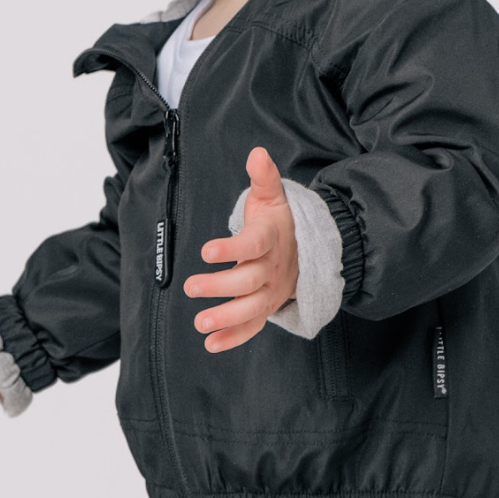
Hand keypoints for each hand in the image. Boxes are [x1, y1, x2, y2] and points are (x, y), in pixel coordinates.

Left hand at [183, 147, 298, 351]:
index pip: (252, 244)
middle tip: (191, 288)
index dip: (230, 248)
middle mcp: (273, 268)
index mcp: (271, 238)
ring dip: (226, 318)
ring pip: (251, 308)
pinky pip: (253, 326)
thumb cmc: (280, 221)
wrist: (308, 250)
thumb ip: (263, 177)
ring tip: (200, 323)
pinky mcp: (268, 308)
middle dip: (220, 286)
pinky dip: (234, 337)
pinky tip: (211, 344)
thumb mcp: (273, 197)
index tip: (206, 251)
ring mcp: (272, 291)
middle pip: (249, 281)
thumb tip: (257, 153)